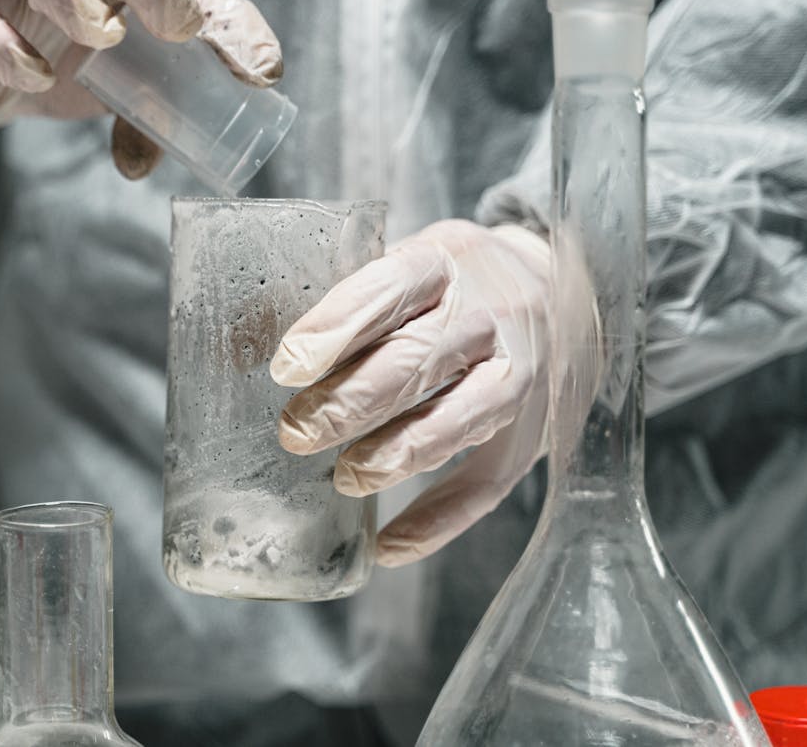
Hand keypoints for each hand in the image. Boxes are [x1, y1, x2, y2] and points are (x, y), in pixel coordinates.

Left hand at [269, 220, 553, 567]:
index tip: (286, 367)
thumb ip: (346, 299)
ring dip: (394, 455)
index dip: (336, 328)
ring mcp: (518, 374)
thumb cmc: (457, 282)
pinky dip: (437, 522)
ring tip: (342, 477)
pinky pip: (485, 484)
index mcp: (446, 260)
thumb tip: (238, 338)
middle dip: (349, 402)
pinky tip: (387, 546)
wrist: (567, 292)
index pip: (390, 287)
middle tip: (295, 432)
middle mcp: (489, 314)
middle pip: (417, 360)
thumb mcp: (412, 260)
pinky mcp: (529, 434)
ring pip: (459, 419)